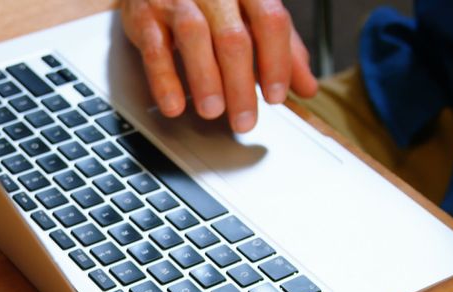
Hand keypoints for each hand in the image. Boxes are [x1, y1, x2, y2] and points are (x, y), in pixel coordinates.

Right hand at [121, 0, 317, 132]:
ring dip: (205, 79)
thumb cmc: (212, 1)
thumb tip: (307, 86)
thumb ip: (281, 48)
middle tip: (244, 120)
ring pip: (194, 37)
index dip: (276, 60)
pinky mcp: (145, 15)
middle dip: (240, 84)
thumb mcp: (252, 16)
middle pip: (233, 36)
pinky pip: (154, 48)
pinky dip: (164, 79)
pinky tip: (174, 105)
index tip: (276, 97)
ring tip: (212, 111)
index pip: (270, 20)